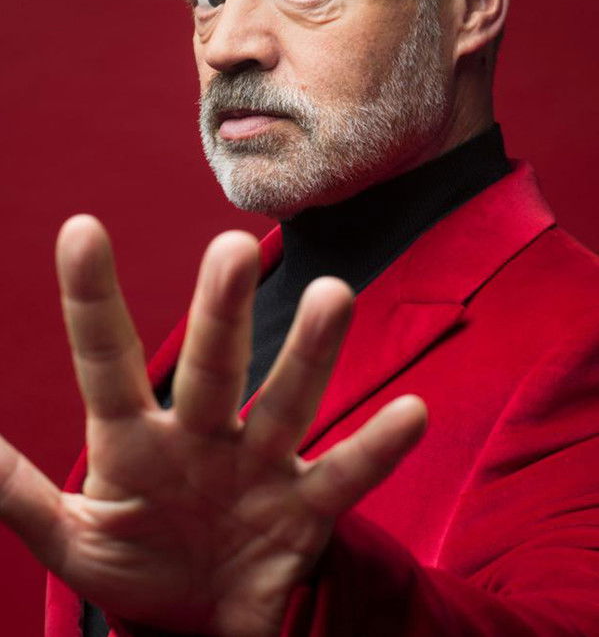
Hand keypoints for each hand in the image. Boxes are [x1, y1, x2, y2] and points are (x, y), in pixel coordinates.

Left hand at [0, 216, 426, 635]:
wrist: (203, 622)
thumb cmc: (136, 564)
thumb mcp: (71, 541)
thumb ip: (20, 495)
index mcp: (134, 440)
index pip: (107, 361)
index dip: (91, 299)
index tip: (79, 228)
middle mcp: (202, 435)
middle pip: (213, 366)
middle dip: (220, 311)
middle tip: (231, 250)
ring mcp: (259, 466)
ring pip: (287, 401)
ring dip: (309, 353)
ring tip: (333, 296)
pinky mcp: (306, 510)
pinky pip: (344, 476)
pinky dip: (377, 449)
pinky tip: (412, 414)